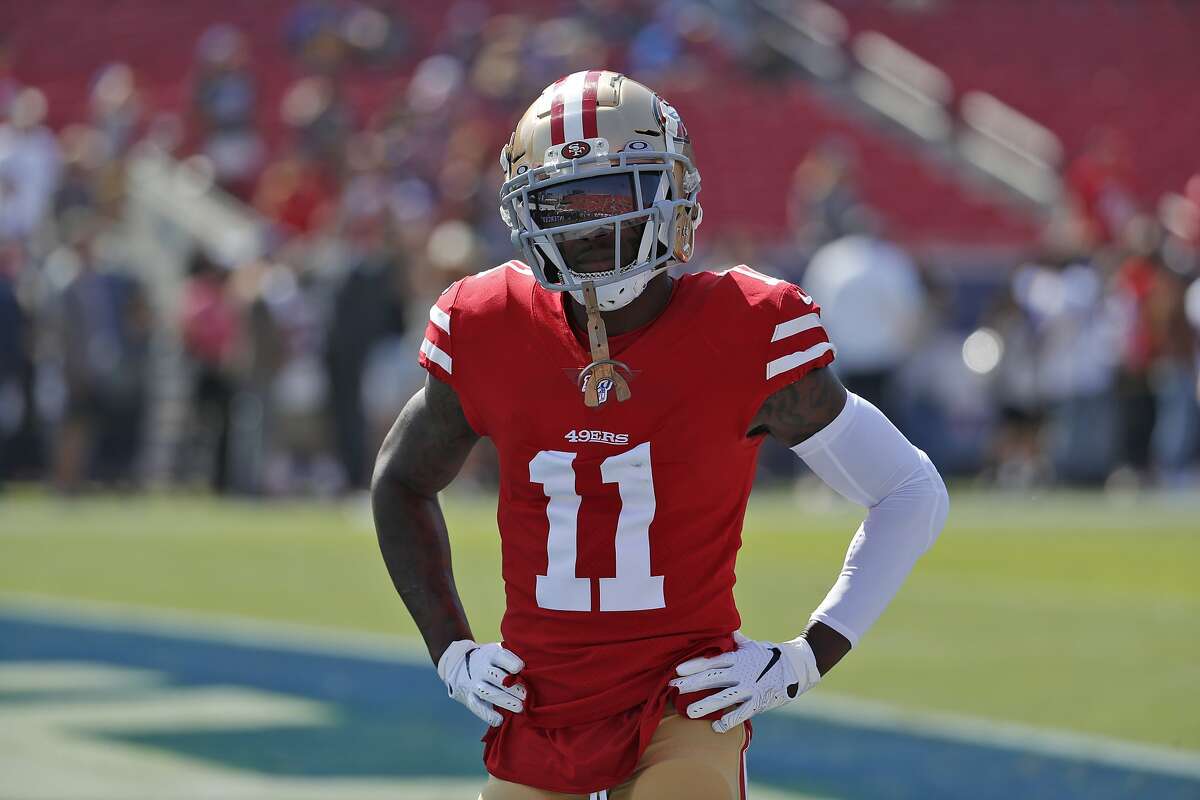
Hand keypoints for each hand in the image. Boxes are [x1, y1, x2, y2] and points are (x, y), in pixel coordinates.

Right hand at [436, 639, 525, 726]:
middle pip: (497, 677)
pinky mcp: (468, 697)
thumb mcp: (496, 651)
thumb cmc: (487, 658)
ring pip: (488, 692)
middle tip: (526, 695)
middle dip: (512, 687)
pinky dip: (487, 715)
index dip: (511, 662)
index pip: (501, 657)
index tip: (521, 668)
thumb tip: (534, 667)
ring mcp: (474, 683)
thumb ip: (510, 658)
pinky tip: (499, 720)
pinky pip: (477, 707)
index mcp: (490, 654)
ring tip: (520, 708)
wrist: (457, 663)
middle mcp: (481, 668)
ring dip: (505, 701)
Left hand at [670, 631, 820, 732]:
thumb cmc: (770, 655)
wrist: (796, 666)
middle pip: (712, 678)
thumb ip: (737, 641)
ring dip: (706, 705)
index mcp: (737, 658)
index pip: (711, 661)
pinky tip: (716, 727)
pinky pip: (742, 713)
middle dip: (692, 683)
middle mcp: (740, 672)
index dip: (694, 665)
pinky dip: (729, 720)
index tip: (677, 670)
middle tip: (674, 688)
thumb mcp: (752, 645)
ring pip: (724, 697)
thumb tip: (727, 631)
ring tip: (689, 712)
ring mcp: (749, 687)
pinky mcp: (758, 701)